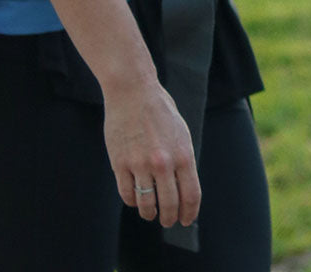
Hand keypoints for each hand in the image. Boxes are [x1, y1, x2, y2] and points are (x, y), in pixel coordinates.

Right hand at [103, 78, 200, 229]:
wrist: (132, 89)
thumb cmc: (158, 109)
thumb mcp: (181, 132)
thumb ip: (183, 160)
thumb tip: (184, 188)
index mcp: (183, 155)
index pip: (191, 197)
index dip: (189, 214)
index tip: (185, 220)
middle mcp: (163, 163)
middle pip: (170, 205)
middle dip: (170, 218)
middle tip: (167, 221)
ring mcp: (140, 164)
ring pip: (147, 205)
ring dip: (150, 214)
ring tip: (150, 213)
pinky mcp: (120, 162)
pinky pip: (126, 194)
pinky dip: (131, 201)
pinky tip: (134, 197)